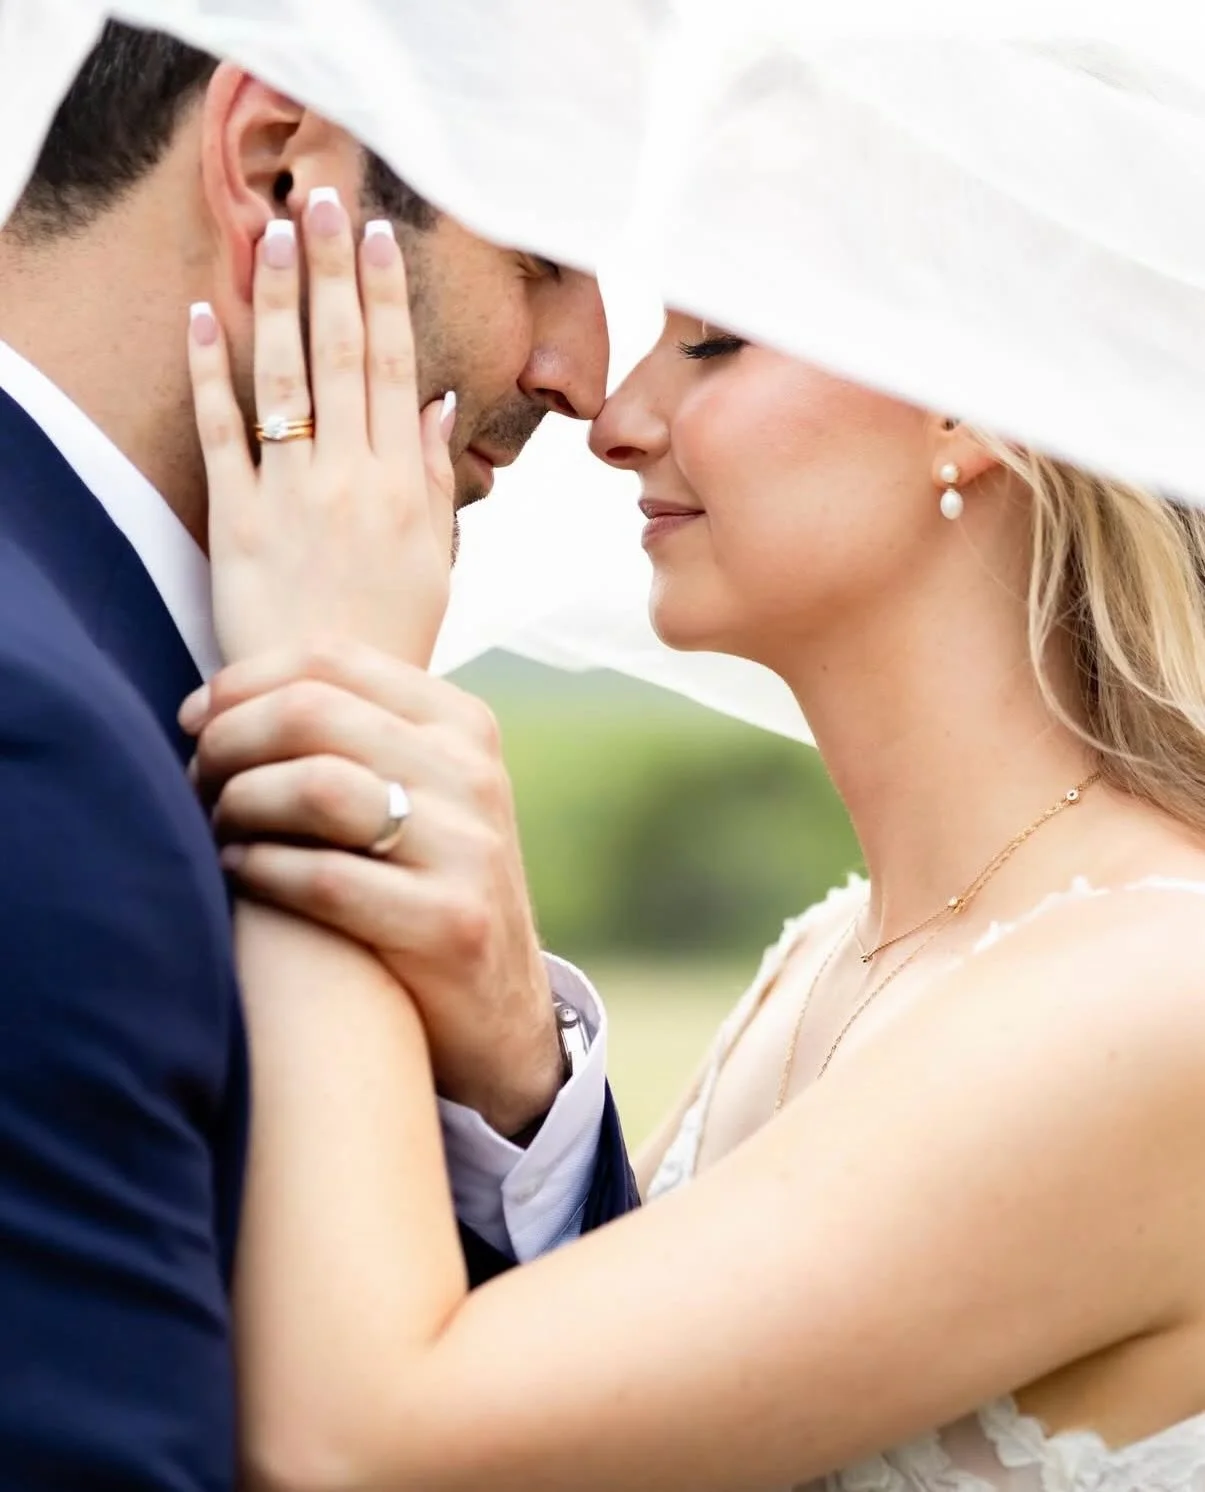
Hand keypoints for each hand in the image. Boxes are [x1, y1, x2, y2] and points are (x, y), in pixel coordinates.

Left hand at [182, 642, 564, 1138]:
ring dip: (239, 803)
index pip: (330, 659)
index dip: (241, 683)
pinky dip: (260, 868)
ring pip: (315, 786)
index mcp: (462, 723)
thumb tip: (221, 698)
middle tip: (196, 778)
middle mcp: (473, 773)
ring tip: (217, 826)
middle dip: (229, 742)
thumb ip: (352, 734)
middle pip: (311, 713)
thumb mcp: (420, 788)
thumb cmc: (423, 882)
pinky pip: (324, 878)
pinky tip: (239, 871)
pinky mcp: (450, 923)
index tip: (194, 720)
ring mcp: (469, 848)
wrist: (499, 1008)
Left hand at [187, 189, 453, 667]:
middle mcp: (352, 478)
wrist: (328, 699)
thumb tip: (442, 407)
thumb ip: (437, 483)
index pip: (399, 370)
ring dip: (279, 299)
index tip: (377, 237)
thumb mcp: (436, 563)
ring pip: (288, 379)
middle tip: (322, 198)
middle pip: (346, 355)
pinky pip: (223, 434)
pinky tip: (206, 317)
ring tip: (271, 231)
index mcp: (407, 487)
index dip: (387, 298)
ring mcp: (292, 495)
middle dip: (334, 271)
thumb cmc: (388, 635)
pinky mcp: (237, 520)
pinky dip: (211, 375)